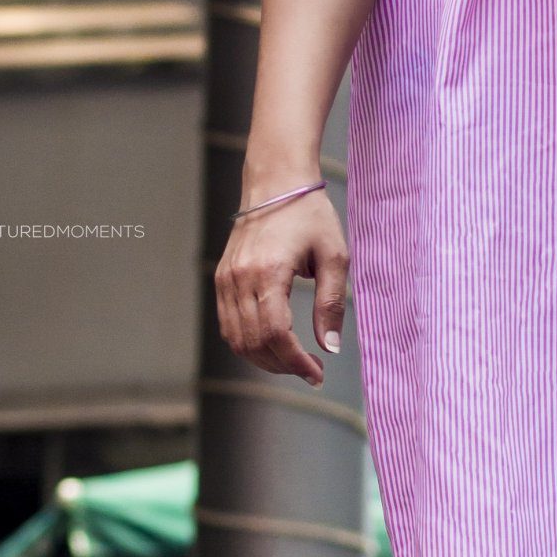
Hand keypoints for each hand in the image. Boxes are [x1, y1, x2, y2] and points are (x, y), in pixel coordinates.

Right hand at [214, 188, 348, 388]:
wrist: (276, 182)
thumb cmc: (310, 215)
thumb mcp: (334, 256)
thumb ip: (331, 303)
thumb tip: (330, 347)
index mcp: (268, 271)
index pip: (275, 334)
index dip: (295, 362)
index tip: (317, 374)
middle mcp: (239, 278)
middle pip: (254, 342)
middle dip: (283, 365)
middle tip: (311, 369)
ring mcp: (225, 279)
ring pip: (237, 339)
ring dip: (265, 359)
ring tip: (294, 360)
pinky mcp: (221, 278)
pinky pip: (228, 325)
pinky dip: (248, 343)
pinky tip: (273, 344)